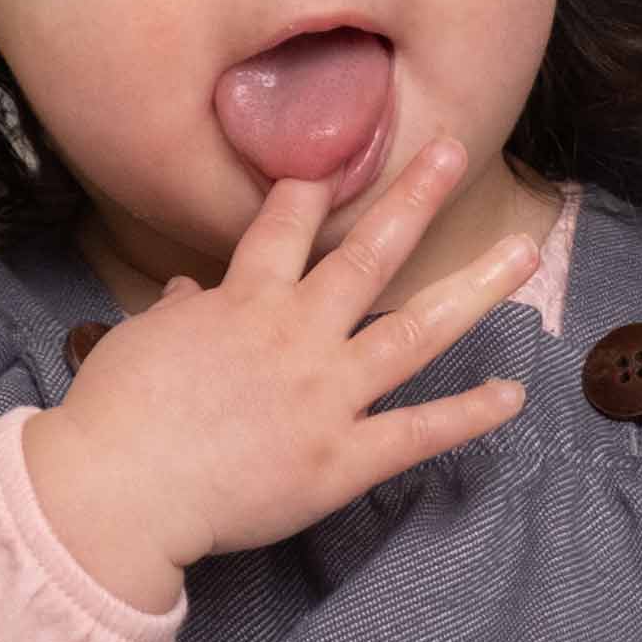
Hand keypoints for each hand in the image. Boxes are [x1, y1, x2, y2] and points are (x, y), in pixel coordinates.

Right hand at [15, 141, 542, 613]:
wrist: (121, 492)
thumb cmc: (117, 413)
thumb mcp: (143, 343)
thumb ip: (180, 315)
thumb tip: (190, 295)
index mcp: (245, 302)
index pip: (286, 225)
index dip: (313, 189)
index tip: (337, 163)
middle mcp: (298, 335)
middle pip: (369, 254)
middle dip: (415, 197)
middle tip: (455, 150)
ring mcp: (328, 395)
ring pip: (415, 332)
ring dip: (473, 290)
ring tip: (524, 254)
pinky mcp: (342, 459)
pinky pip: (417, 433)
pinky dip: (467, 416)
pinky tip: (513, 396)